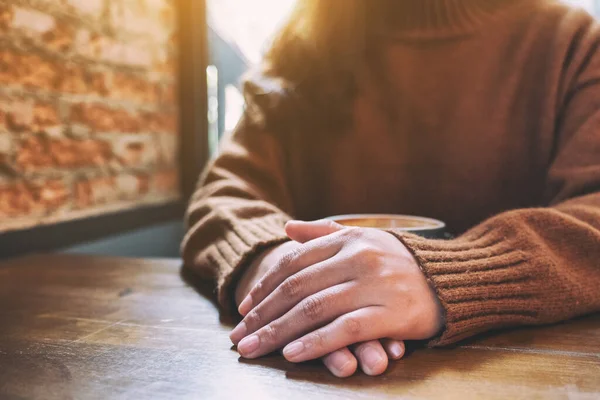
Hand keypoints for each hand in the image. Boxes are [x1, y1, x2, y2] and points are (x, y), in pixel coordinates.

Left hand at [233, 238, 405, 376]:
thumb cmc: (399, 260)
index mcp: (347, 239)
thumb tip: (286, 227)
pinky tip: (292, 354)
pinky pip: (345, 329)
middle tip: (238, 336)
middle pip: (297, 288)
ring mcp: (374, 284)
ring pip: (315, 309)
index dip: (265, 287)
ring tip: (253, 348)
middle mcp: (357, 258)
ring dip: (278, 331)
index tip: (245, 308)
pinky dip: (315, 342)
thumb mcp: (363, 238)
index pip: (294, 263)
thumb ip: (323, 232)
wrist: (450, 278)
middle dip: (263, 314)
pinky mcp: (391, 312)